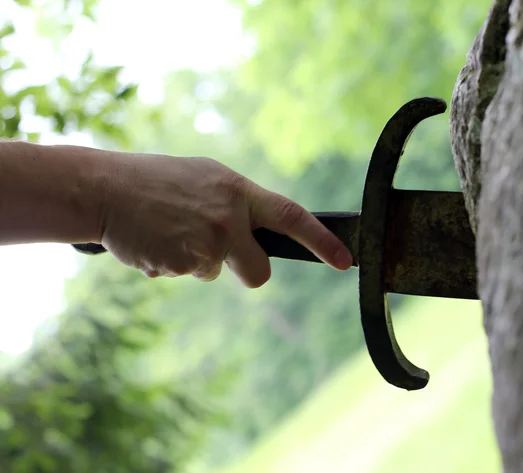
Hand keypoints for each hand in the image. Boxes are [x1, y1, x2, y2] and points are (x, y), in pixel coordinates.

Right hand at [99, 153, 352, 286]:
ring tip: (173, 231)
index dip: (321, 241)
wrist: (105, 189)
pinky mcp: (179, 265)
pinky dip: (174, 264)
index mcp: (238, 192)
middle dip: (248, 272)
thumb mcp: (207, 178)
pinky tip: (157, 240)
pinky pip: (186, 276)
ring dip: (199, 260)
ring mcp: (204, 245)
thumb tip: (261, 231)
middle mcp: (227, 220)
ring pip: (216, 274)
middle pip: (260, 273)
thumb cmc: (159, 179)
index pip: (292, 217)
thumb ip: (238, 203)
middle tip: (222, 254)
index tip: (345, 261)